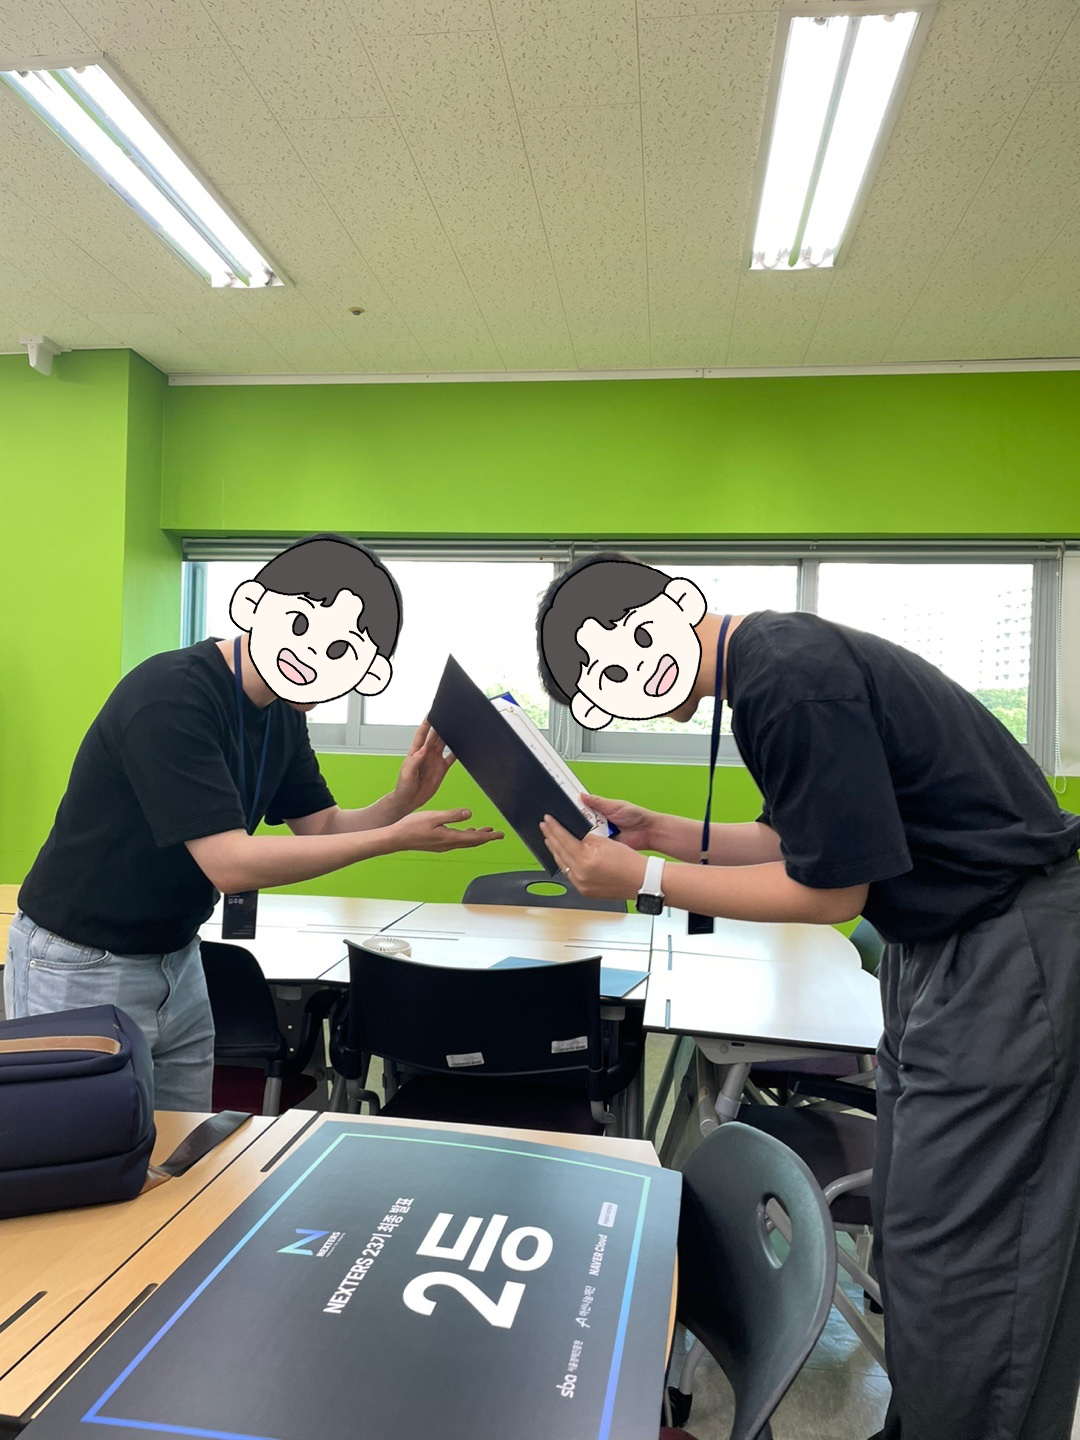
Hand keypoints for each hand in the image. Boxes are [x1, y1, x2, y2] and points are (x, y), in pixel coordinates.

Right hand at [389, 808, 503, 852]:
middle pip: (472, 842)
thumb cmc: (411, 827)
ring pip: (464, 842)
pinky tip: (463, 832)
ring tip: (485, 832)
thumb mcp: (434, 817)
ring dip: (476, 837)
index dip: (489, 836)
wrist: (395, 839)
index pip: (474, 837)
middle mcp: (448, 844)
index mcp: (449, 837)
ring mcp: (442, 846)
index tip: (500, 835)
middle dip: (485, 837)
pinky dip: (464, 837)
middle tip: (497, 834)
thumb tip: (469, 814)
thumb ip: (452, 815)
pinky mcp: (436, 844)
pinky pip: (456, 842)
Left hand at [391, 721, 453, 814]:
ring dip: (450, 735)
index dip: (427, 723)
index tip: (432, 713)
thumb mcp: (406, 774)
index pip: (422, 734)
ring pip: (444, 743)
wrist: (409, 800)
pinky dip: (457, 751)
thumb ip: (415, 761)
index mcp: (416, 752)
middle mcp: (426, 753)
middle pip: (435, 735)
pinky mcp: (442, 768)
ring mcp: (435, 760)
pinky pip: (451, 757)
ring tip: (457, 727)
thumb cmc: (404, 787)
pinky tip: (463, 746)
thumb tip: (424, 749)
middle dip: (441, 725)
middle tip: (448, 717)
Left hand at [540, 814, 646, 899]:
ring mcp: (581, 885)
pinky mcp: (584, 891)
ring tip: (550, 840)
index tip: (547, 820)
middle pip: (559, 852)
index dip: (554, 828)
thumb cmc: (629, 862)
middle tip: (544, 827)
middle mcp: (580, 874)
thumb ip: (585, 838)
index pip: (563, 839)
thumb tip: (572, 833)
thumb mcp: (605, 842)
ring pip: (562, 865)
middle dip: (551, 837)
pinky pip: (569, 875)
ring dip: (555, 851)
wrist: (641, 880)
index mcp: (585, 860)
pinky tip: (562, 857)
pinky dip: (565, 864)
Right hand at [582, 792, 654, 851]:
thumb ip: (598, 802)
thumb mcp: (615, 806)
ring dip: (587, 832)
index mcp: (602, 810)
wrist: (647, 832)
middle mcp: (600, 822)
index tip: (569, 806)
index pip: (584, 808)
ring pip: (587, 833)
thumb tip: (583, 795)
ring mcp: (602, 833)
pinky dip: (594, 842)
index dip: (577, 807)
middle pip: (583, 821)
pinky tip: (593, 839)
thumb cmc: (636, 816)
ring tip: (589, 828)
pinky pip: (595, 844)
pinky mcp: (605, 845)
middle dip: (580, 820)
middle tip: (579, 819)